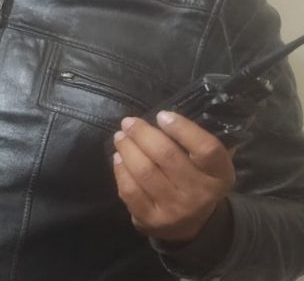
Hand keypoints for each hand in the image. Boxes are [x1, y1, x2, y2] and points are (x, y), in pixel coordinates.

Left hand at [112, 112, 235, 242]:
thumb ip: (198, 141)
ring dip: (127, 149)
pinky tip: (118, 158)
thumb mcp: (210, 165)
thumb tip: (171, 111)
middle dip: (142, 134)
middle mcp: (200, 194)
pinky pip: (130, 190)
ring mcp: (175, 210)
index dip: (183, 129)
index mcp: (220, 176)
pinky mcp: (151, 220)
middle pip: (167, 156)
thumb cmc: (198, 181)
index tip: (162, 115)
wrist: (193, 226)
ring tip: (120, 136)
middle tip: (129, 122)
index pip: (207, 149)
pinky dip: (120, 170)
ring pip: (145, 172)